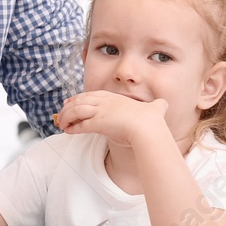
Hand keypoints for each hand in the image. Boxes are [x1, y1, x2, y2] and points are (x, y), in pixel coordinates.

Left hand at [55, 90, 169, 147]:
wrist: (148, 128)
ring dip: (67, 117)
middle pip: (81, 101)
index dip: (80, 97)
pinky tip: (67, 131)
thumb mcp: (155, 109)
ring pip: (77, 111)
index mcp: (115, 98)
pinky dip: (72, 128)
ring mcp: (101, 112)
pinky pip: (81, 125)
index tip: (72, 100)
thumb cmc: (152, 120)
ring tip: (61, 123)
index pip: (92, 95)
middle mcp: (105, 102)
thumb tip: (164, 104)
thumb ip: (157, 106)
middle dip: (69, 106)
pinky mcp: (98, 123)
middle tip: (62, 112)